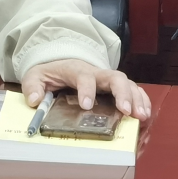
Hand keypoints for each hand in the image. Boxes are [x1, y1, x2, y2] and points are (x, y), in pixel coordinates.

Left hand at [21, 58, 150, 119]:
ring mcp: (108, 79)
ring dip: (136, 99)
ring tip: (140, 117)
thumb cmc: (51, 72)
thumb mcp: (36, 75)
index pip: (83, 76)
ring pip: (127, 83)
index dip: (87, 89)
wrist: (61, 61)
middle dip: (122, 93)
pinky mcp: (116, 87)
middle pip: (114, 76)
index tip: (87, 105)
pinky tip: (144, 113)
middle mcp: (96, 73)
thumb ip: (33, 86)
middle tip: (126, 111)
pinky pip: (134, 89)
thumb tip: (34, 100)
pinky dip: (142, 100)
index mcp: (75, 69)